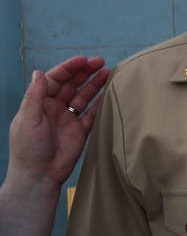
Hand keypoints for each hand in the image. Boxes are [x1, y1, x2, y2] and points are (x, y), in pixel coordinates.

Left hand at [7, 56, 109, 190]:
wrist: (39, 175)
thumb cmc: (28, 148)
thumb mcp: (27, 119)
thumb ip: (34, 96)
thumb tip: (40, 72)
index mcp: (40, 103)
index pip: (55, 79)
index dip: (68, 68)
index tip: (83, 60)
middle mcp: (54, 108)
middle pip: (71, 85)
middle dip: (85, 72)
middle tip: (100, 62)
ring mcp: (68, 118)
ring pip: (83, 96)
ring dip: (94, 84)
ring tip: (108, 73)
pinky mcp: (80, 130)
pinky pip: (92, 113)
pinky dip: (101, 103)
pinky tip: (109, 93)